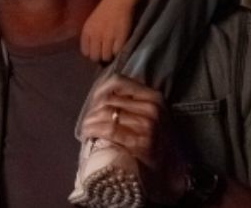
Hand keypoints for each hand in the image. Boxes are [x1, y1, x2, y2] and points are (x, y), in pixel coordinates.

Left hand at [78, 74, 189, 204]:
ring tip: (85, 128)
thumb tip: (102, 93)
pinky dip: (93, 130)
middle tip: (87, 120)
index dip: (100, 90)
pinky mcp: (140, 142)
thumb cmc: (152, 142)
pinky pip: (109, 130)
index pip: (119, 81)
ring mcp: (148, 125)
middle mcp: (152, 108)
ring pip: (106, 113)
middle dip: (92, 110)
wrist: (164, 170)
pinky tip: (87, 134)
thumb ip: (131, 103)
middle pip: (109, 100)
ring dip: (90, 121)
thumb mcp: (148, 116)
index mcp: (154, 97)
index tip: (93, 102)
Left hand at [80, 0, 144, 61]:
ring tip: (114, 49)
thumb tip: (94, 53)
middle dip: (101, 57)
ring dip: (111, 55)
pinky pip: (117, 53)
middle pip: (95, 57)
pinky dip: (119, 52)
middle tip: (107, 52)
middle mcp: (95, 35)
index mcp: (87, 30)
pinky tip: (120, 45)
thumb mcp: (93, 21)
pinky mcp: (120, 37)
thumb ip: (91, 36)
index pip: (85, 52)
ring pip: (106, 57)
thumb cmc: (107, 9)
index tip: (98, 50)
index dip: (92, 53)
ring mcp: (108, 37)